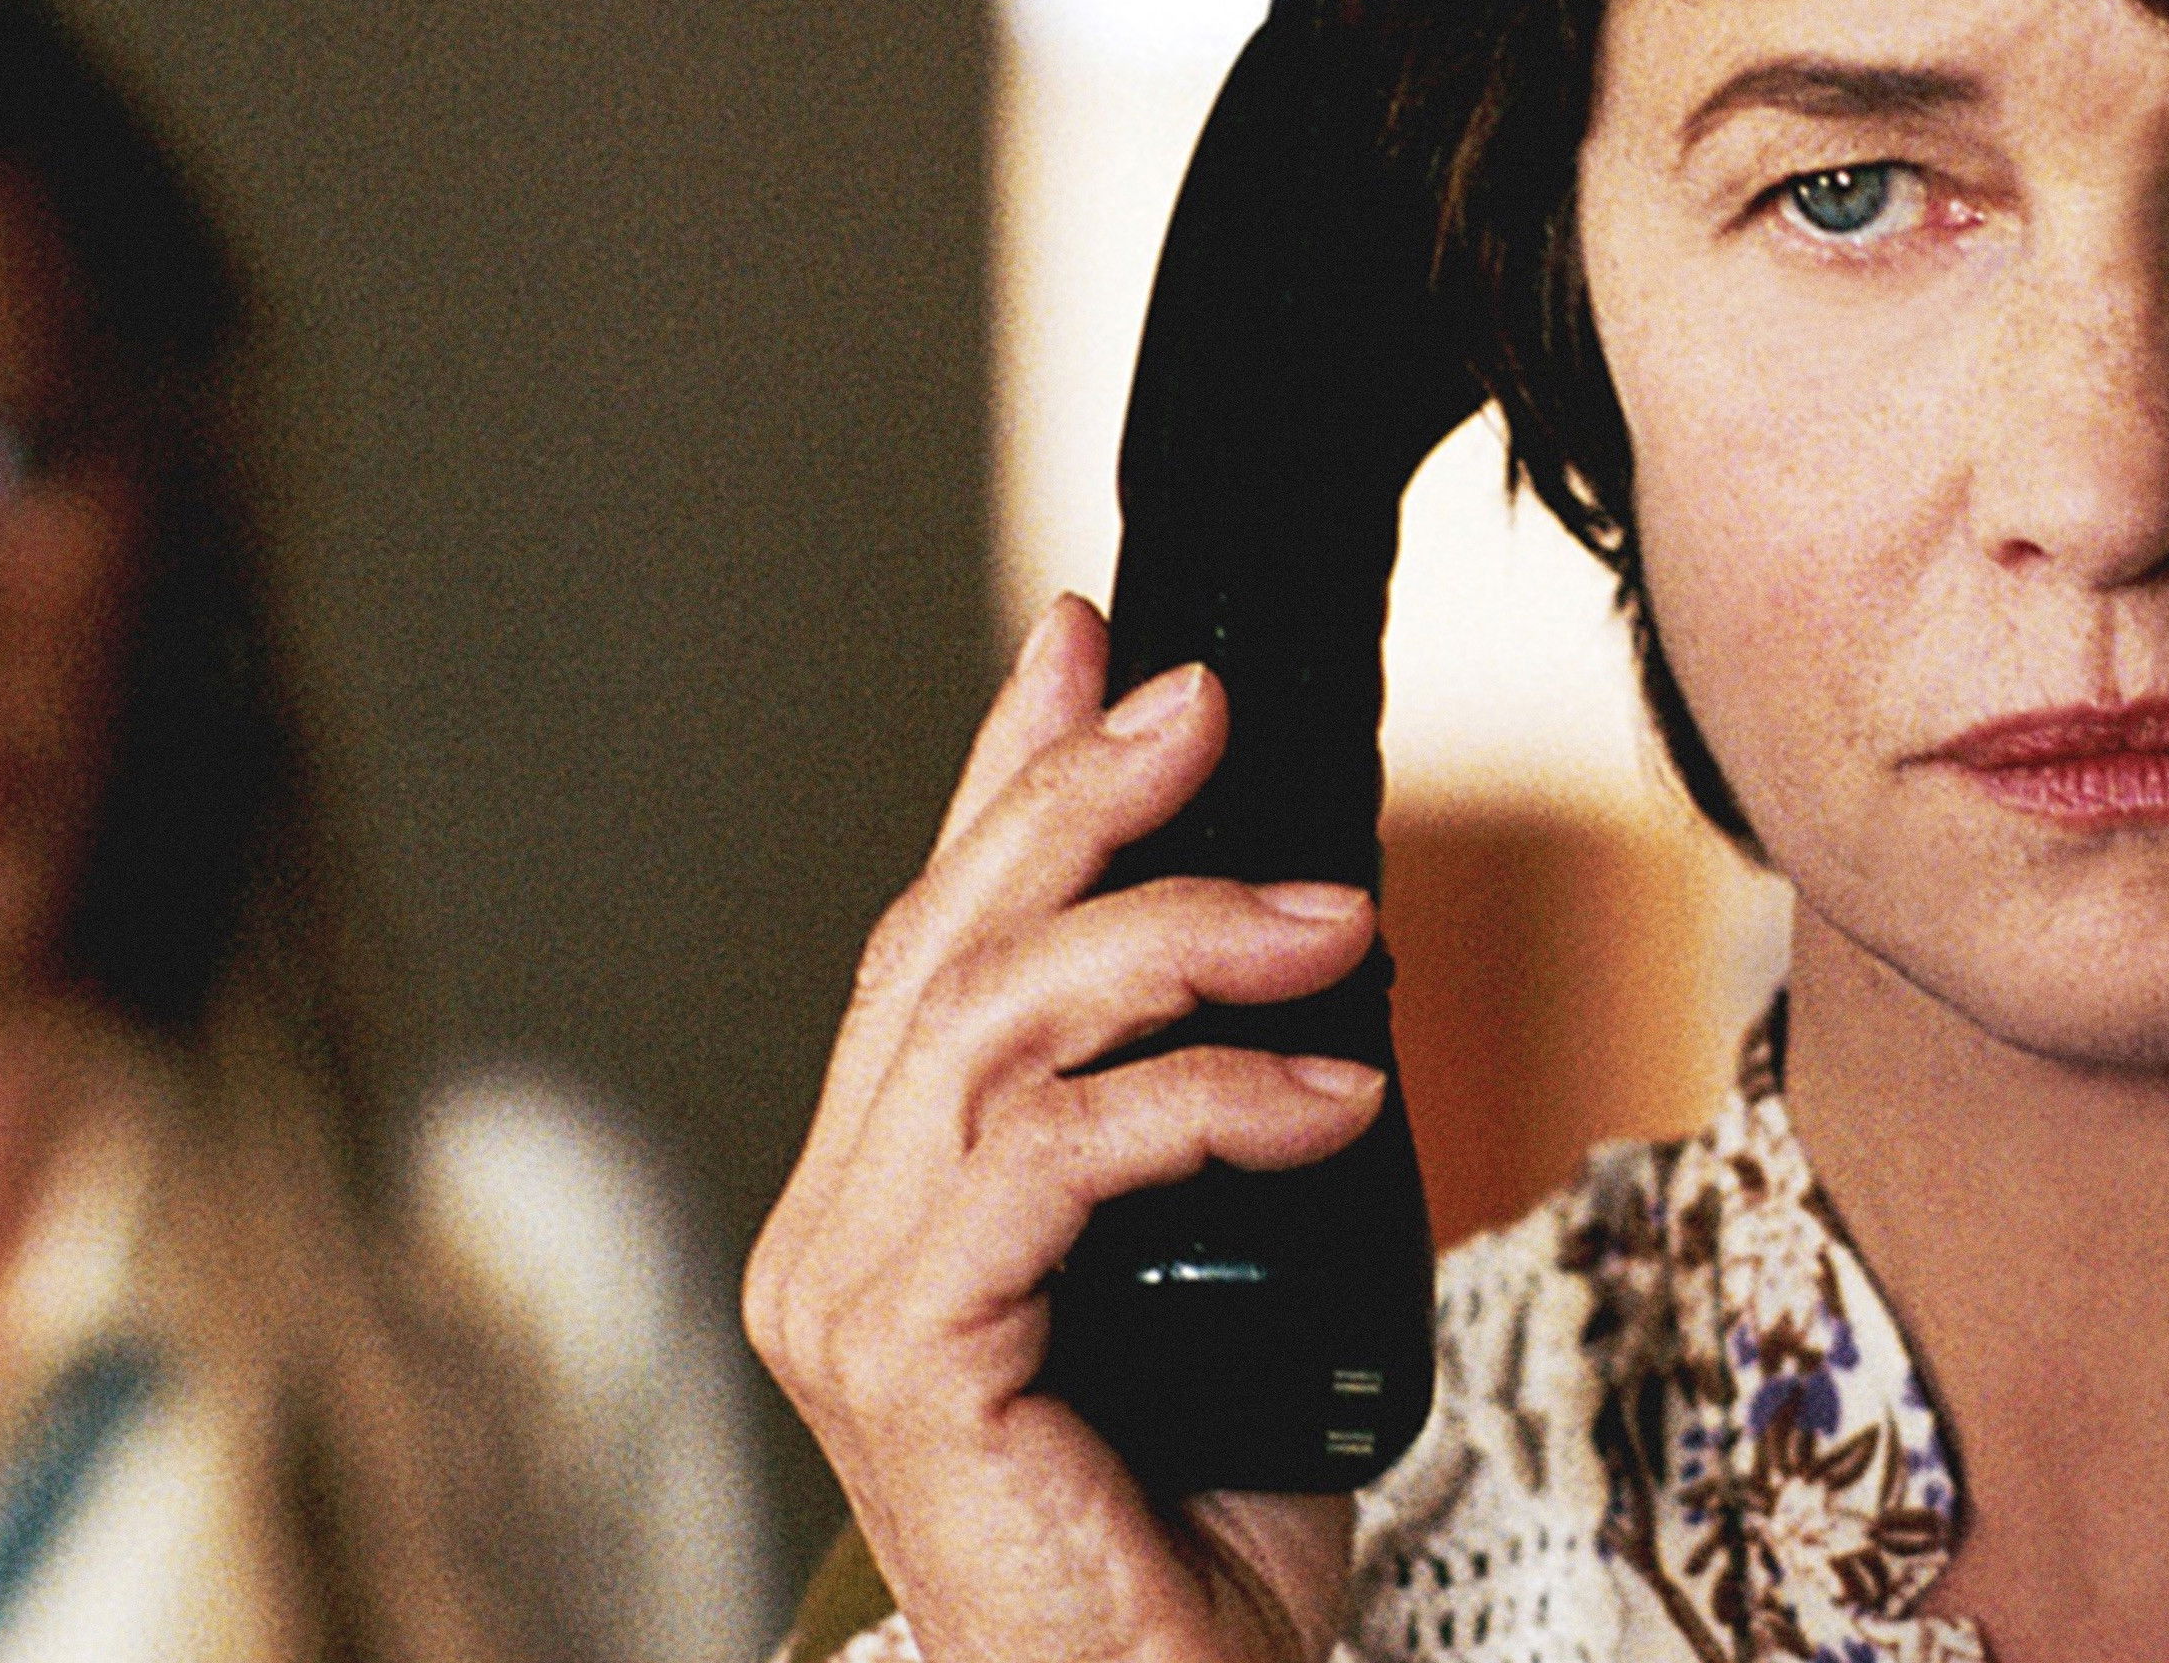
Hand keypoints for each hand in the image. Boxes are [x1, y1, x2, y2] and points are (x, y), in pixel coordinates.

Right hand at [748, 595, 1381, 1662]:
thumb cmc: (1206, 1524)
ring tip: (1336, 920)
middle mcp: (832, 1236)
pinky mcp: (908, 1359)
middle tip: (1214, 705)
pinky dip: (1204, 1099)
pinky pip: (1053, 1161)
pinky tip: (1329, 1093)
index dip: (1002, 780)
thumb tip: (1312, 937)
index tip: (1090, 645)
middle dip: (1079, 797)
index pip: (928, 945)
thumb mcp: (1227, 1260)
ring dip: (1175, 937)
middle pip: (942, 952)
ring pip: (991, 1029)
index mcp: (885, 1204)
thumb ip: (1216, 1115)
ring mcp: (848, 1300)